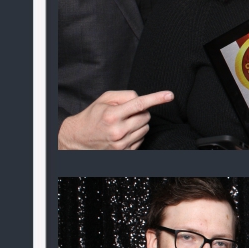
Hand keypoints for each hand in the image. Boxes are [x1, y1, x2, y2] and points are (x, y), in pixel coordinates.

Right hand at [58, 89, 174, 150]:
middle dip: (142, 111)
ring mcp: (122, 144)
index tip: (169, 95)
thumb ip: (124, 96)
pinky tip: (124, 133)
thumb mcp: (104, 100)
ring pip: (145, 128)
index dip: (156, 98)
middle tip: (129, 112)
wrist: (79, 139)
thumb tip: (140, 99)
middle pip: (145, 116)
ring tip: (124, 123)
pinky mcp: (125, 152)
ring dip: (139, 123)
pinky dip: (136, 134)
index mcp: (112, 115)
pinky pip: (141, 139)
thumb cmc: (92, 116)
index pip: (139, 104)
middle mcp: (118, 131)